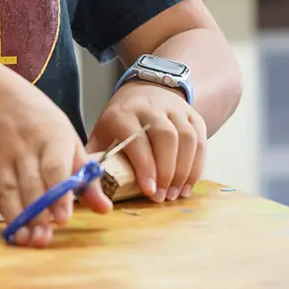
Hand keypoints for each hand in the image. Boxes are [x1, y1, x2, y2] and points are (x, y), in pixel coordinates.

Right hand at [0, 60, 111, 247]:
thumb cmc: (36, 119)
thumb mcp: (66, 138)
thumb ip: (85, 176)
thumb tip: (104, 209)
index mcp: (50, 137)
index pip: (54, 169)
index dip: (58, 196)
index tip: (63, 219)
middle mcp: (22, 147)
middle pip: (30, 185)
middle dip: (37, 214)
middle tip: (45, 239)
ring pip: (8, 192)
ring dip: (18, 218)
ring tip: (28, 239)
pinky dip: (2, 210)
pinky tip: (13, 226)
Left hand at [88, 82, 205, 202]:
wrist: (144, 91)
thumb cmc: (119, 123)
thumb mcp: (102, 135)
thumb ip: (95, 161)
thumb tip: (88, 192)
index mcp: (123, 114)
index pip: (136, 138)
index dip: (144, 165)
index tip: (148, 191)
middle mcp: (150, 107)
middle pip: (165, 136)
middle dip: (166, 170)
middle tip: (162, 197)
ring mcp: (174, 109)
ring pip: (186, 137)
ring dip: (184, 170)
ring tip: (175, 194)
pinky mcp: (192, 114)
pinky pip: (200, 138)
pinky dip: (197, 164)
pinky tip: (187, 184)